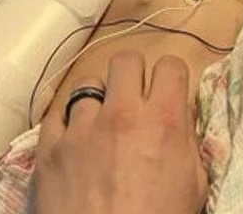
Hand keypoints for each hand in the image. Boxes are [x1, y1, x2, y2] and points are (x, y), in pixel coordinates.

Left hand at [31, 52, 207, 213]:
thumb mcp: (193, 183)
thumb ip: (187, 139)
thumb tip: (182, 114)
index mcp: (164, 119)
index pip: (171, 64)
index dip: (172, 77)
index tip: (169, 91)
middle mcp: (122, 114)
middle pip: (126, 59)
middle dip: (133, 75)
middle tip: (135, 98)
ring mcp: (82, 129)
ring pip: (88, 85)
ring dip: (98, 101)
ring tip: (101, 124)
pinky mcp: (50, 149)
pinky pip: (55, 115)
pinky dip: (67, 124)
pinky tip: (75, 140)